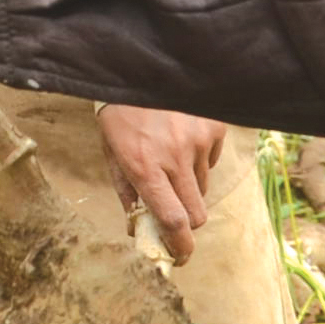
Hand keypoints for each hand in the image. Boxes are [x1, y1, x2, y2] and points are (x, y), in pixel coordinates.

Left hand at [100, 107, 224, 261]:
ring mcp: (197, 141)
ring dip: (188, 186)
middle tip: (174, 213)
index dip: (181, 246)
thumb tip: (138, 227)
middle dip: (187, 222)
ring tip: (169, 160)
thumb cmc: (119, 114)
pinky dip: (198, 159)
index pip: (172, 220)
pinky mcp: (213, 127)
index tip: (181, 257)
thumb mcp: (111, 153)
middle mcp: (174, 157)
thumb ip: (126, 192)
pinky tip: (179, 138)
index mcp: (144, 166)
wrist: (138, 67)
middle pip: (196, 213)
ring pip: (202, 186)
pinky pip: (210, 159)